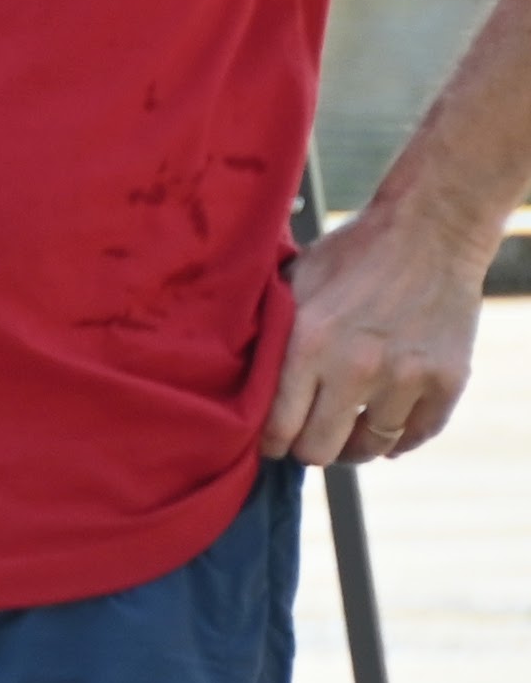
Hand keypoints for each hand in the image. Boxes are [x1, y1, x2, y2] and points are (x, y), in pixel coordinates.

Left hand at [267, 203, 487, 462]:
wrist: (430, 231)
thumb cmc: (351, 254)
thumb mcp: (294, 283)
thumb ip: (272, 332)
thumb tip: (236, 374)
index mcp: (308, 344)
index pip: (278, 427)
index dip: (270, 444)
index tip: (271, 444)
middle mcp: (356, 368)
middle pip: (321, 450)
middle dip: (309, 449)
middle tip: (308, 439)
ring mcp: (406, 377)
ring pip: (371, 448)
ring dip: (356, 445)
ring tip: (345, 433)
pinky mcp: (447, 380)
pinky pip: (419, 434)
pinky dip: (401, 439)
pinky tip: (385, 430)